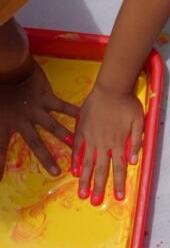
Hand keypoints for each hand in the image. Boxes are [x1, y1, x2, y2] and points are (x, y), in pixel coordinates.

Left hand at [0, 63, 77, 180]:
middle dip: (46, 158)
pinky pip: (62, 106)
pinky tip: (84, 117)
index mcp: (5, 123)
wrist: (7, 66)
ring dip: (64, 137)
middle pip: (35, 143)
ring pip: (52, 126)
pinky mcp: (46, 97)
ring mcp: (36, 109)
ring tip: (76, 147)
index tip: (0, 181)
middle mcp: (22, 120)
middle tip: (57, 172)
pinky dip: (73, 112)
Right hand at [73, 84, 143, 204]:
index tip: (118, 198)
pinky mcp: (81, 130)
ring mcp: (90, 138)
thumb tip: (134, 161)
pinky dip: (76, 161)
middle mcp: (103, 144)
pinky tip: (74, 172)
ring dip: (85, 179)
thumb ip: (137, 142)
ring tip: (82, 194)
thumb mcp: (139, 122)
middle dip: (99, 187)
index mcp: (118, 143)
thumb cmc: (128, 104)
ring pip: (88, 163)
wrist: (110, 88)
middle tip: (95, 202)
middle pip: (101, 169)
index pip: (119, 168)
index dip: (119, 183)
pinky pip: (77, 149)